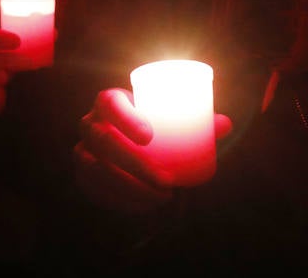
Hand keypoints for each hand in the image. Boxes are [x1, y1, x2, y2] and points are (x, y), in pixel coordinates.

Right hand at [73, 87, 232, 212]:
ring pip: (94, 168)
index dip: (126, 119)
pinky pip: (91, 189)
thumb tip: (225, 125)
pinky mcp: (82, 174)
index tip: (150, 137)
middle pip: (103, 141)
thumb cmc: (152, 124)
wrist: (123, 139)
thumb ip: (199, 120)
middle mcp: (90, 122)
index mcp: (109, 100)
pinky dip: (117, 201)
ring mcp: (82, 149)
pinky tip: (142, 207)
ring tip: (161, 197)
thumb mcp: (171, 118)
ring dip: (128, 187)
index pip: (110, 103)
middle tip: (167, 181)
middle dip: (134, 164)